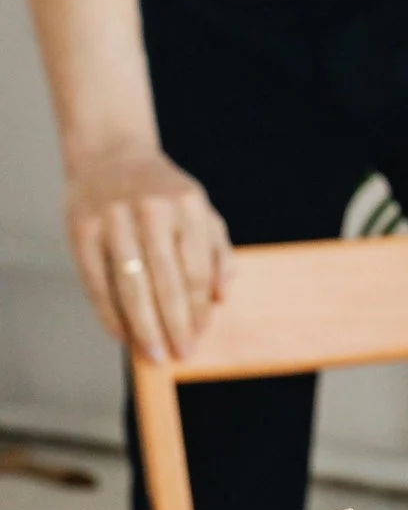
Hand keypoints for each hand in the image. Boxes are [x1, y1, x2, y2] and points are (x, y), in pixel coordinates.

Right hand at [63, 143, 231, 363]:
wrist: (111, 154)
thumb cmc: (164, 193)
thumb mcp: (200, 211)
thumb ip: (217, 251)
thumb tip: (223, 297)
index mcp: (188, 207)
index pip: (197, 271)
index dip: (199, 309)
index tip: (200, 336)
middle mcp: (152, 212)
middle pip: (167, 283)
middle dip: (175, 324)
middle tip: (180, 354)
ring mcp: (114, 220)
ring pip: (131, 286)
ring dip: (144, 326)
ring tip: (154, 353)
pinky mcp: (82, 230)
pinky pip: (97, 282)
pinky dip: (109, 313)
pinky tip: (122, 334)